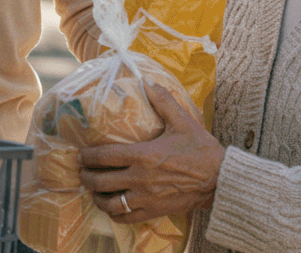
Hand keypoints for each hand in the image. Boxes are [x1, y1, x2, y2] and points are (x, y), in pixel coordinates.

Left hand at [78, 82, 225, 223]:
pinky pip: (127, 218)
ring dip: (97, 198)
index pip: (105, 157)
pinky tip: (112, 208)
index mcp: (144, 155)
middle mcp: (140, 179)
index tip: (80, 154)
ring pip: (111, 204)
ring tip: (93, 191)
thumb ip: (163, 101)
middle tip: (81, 172)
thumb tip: (147, 82)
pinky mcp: (154, 211)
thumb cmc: (200, 149)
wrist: (220, 179)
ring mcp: (146, 198)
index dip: (88, 156)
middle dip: (86, 177)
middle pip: (101, 182)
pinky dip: (114, 214)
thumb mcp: (182, 121)